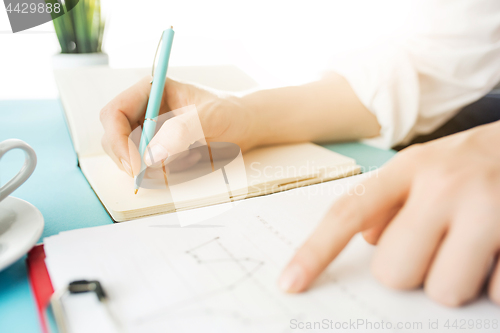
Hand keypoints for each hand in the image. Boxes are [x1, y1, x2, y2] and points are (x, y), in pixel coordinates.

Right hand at [99, 76, 256, 176]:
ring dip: (152, 168)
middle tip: (158, 173)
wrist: (244, 124)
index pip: (114, 114)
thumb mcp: (208, 118)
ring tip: (188, 159)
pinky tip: (189, 161)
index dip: (117, 140)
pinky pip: (147, 167)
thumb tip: (151, 156)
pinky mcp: (157, 147)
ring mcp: (149, 130)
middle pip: (114, 139)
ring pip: (129, 157)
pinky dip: (164, 172)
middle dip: (132, 159)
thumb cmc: (229, 112)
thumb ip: (180, 132)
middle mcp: (144, 109)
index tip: (135, 165)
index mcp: (150, 90)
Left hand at [279, 121, 499, 306]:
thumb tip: (367, 239)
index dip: (315, 252)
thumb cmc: (472, 163)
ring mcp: (489, 208)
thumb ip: (389, 201)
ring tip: (471, 251)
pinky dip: (494, 285)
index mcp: (409, 168)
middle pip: (392, 271)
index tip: (290, 284)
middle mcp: (443, 184)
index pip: (349, 213)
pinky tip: (499, 255)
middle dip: (410, 271)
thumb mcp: (425, 167)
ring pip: (442, 290)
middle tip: (434, 248)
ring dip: (452, 282)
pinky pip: (495, 295)